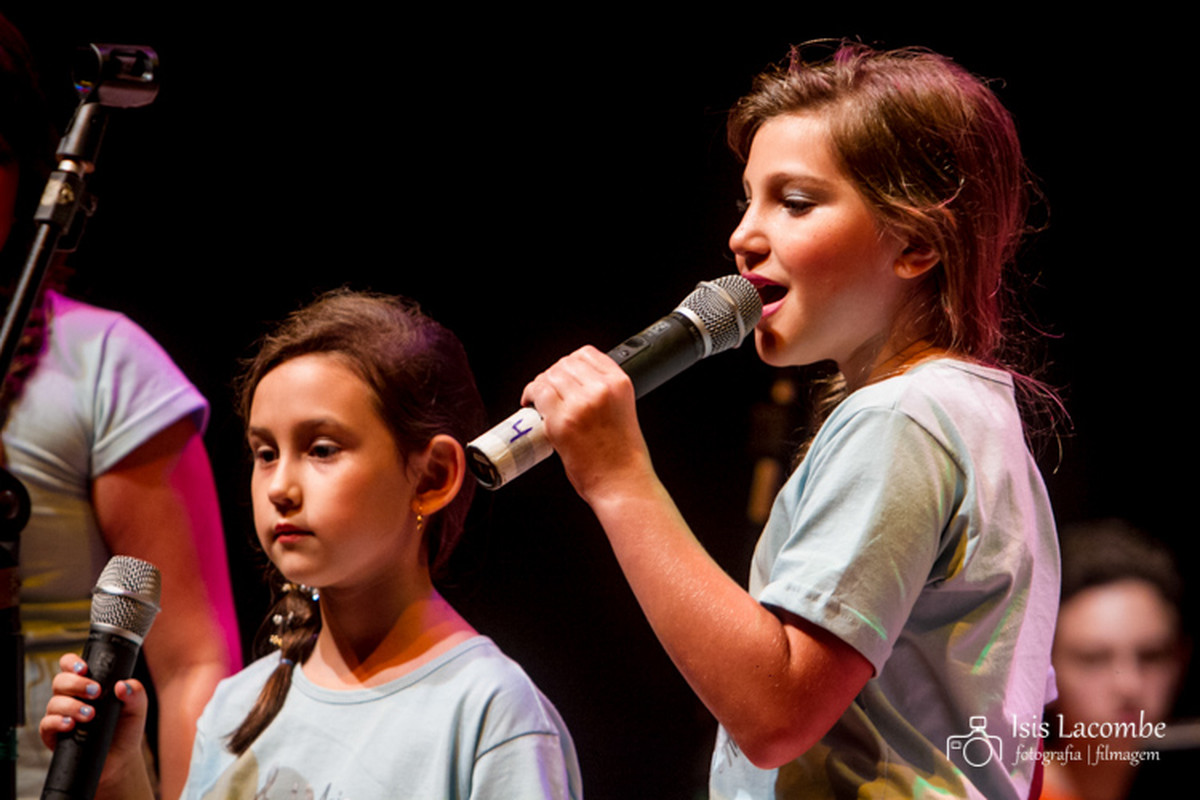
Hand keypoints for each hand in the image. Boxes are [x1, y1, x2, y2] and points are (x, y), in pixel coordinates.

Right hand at [38, 653, 147, 756]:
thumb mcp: (137, 707)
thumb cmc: (126, 728)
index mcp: (88, 684)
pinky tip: (70, 724)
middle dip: (76, 684)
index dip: (72, 663)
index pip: (72, 666)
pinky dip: (57, 722)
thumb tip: (123, 685)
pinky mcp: (54, 735)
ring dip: (71, 705)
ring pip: (54, 702)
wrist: (120, 758)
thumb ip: (135, 692)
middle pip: (60, 681)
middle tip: (95, 691)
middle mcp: (71, 697)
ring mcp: (61, 715)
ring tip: (90, 714)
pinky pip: (46, 725)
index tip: (84, 668)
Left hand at [521, 346, 653, 502]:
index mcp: (619, 384)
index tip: (564, 374)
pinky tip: (531, 405)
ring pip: (549, 376)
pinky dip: (530, 396)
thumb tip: (573, 384)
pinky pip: (538, 394)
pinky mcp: (561, 421)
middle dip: (553, 375)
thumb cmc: (623, 456)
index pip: (587, 353)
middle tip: (550, 390)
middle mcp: (601, 389)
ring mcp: (580, 404)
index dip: (570, 363)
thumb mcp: (623, 410)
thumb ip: (603, 392)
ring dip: (541, 386)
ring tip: (541, 400)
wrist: (622, 484)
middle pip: (564, 363)